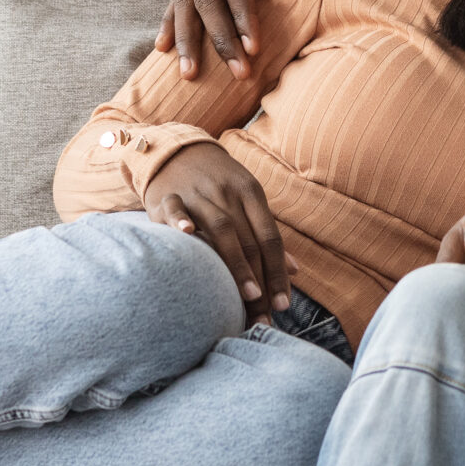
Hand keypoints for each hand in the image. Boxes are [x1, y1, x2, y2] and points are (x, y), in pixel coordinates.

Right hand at [144, 142, 295, 321]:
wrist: (178, 150)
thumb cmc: (218, 183)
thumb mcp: (247, 200)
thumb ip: (267, 235)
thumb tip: (296, 270)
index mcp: (251, 193)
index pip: (270, 237)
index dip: (279, 271)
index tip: (284, 305)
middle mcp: (227, 193)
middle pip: (249, 240)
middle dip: (260, 280)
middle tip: (264, 315)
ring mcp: (198, 193)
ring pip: (221, 227)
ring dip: (236, 263)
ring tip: (247, 296)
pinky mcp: (168, 195)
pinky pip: (176, 207)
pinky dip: (181, 220)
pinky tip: (188, 234)